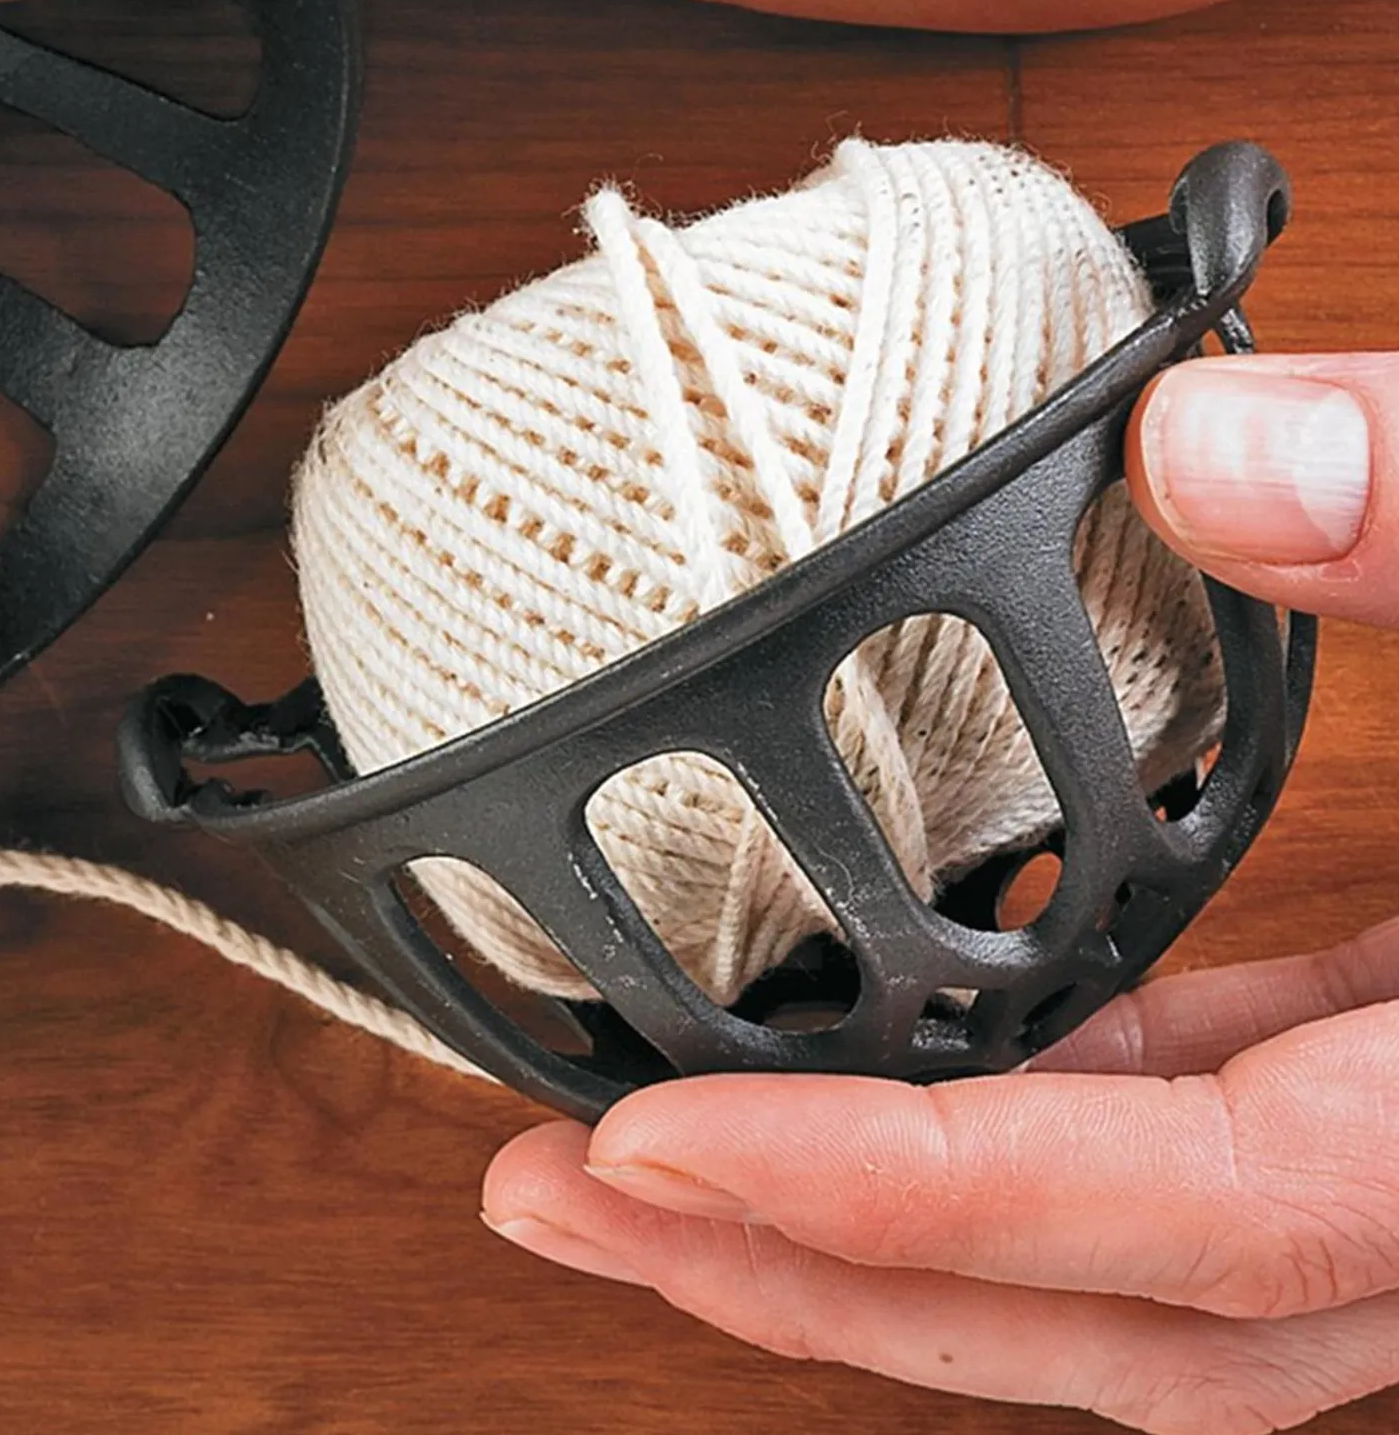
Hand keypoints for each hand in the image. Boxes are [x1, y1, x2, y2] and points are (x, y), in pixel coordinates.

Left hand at [483, 351, 1398, 1432]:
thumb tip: (1206, 439)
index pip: (1171, 1219)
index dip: (901, 1206)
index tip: (646, 1153)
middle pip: (1104, 1324)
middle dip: (816, 1286)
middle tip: (557, 1200)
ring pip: (1135, 1280)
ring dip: (890, 1232)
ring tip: (648, 1157)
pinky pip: (1198, 1158)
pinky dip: (1031, 1124)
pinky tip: (900, 1035)